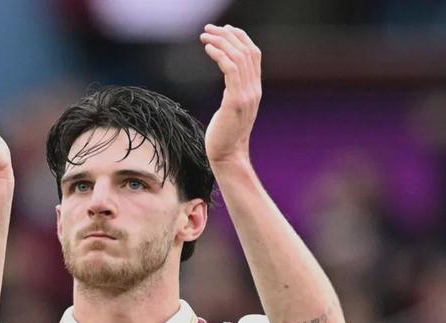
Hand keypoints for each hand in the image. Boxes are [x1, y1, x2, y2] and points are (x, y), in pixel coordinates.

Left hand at [200, 25, 261, 166]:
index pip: (254, 55)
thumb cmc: (224, 138)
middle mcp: (253, 90)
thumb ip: (233, 94)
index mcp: (254, 91)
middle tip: (208, 29)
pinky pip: (230, 69)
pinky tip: (208, 49)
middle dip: (227, 35)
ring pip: (239, 57)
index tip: (224, 30)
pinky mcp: (235, 101)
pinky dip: (220, 55)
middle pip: (246, 51)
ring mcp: (246, 95)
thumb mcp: (231, 110)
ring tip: (204, 36)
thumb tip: (228, 85)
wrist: (228, 158)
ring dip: (221, 42)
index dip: (241, 38)